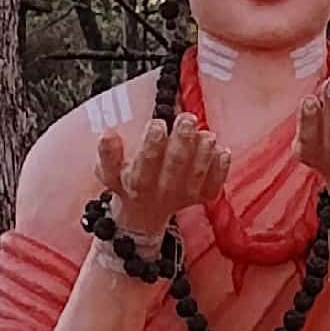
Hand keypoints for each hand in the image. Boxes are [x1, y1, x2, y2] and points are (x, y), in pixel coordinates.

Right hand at [96, 115, 231, 241]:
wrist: (144, 211)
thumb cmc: (127, 181)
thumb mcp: (108, 171)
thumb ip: (107, 154)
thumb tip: (108, 134)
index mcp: (138, 183)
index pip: (146, 164)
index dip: (152, 144)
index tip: (158, 124)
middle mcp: (163, 191)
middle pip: (175, 166)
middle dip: (182, 140)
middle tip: (186, 119)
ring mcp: (185, 196)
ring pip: (197, 175)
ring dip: (203, 152)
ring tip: (205, 133)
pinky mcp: (202, 197)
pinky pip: (215, 184)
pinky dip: (221, 168)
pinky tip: (222, 150)